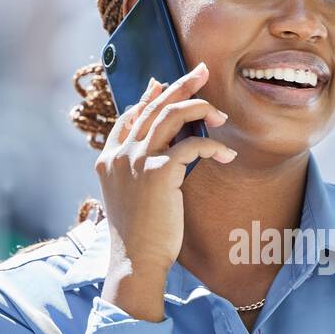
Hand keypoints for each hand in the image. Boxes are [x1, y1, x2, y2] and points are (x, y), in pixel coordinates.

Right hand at [95, 62, 233, 319]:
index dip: (148, 96)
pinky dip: (213, 147)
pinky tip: (226, 156)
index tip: (164, 82)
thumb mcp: (132, 197)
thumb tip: (162, 153)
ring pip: (170, 115)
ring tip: (220, 114)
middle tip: (203, 71)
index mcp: (109, 159)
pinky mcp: (158, 172)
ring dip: (199, 108)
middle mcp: (119, 154)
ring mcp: (136, 161)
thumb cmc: (138, 236)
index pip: (130, 116)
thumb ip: (137, 171)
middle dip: (180, 85)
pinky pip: (192, 146)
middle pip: (153, 106)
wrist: (135, 261)